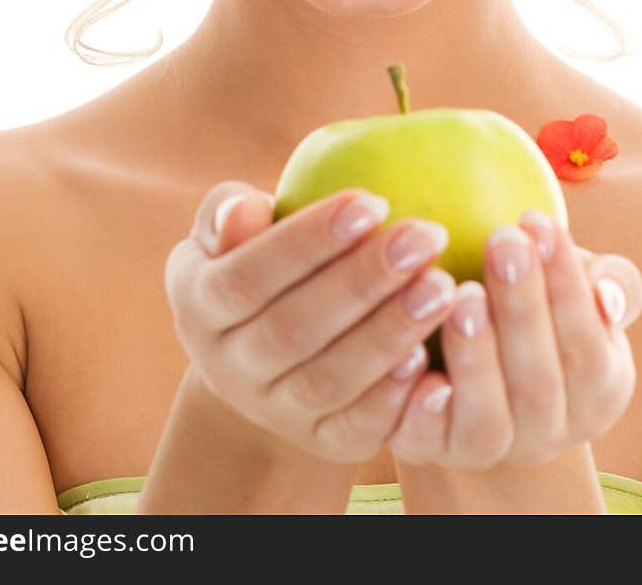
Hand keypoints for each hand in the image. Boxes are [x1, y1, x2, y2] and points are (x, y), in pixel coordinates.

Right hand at [163, 180, 458, 463]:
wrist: (263, 352)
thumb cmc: (255, 257)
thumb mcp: (227, 232)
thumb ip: (229, 213)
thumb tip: (245, 210)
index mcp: (198, 303)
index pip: (248, 275)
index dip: (308, 241)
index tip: (372, 201)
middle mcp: (228, 366)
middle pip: (293, 330)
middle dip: (363, 282)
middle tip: (426, 237)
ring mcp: (273, 410)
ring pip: (328, 381)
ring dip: (388, 335)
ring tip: (443, 288)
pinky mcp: (319, 440)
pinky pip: (353, 429)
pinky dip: (392, 398)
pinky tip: (432, 358)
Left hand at [385, 210, 641, 468]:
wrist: (471, 370)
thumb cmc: (531, 306)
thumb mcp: (576, 290)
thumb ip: (609, 283)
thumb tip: (608, 293)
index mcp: (597, 388)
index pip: (588, 343)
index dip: (566, 283)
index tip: (537, 219)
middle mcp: (550, 431)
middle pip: (539, 382)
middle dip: (521, 308)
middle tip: (502, 242)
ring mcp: (491, 449)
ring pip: (489, 421)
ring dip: (476, 357)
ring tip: (460, 294)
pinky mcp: (432, 451)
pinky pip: (426, 440)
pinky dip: (419, 405)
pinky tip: (409, 356)